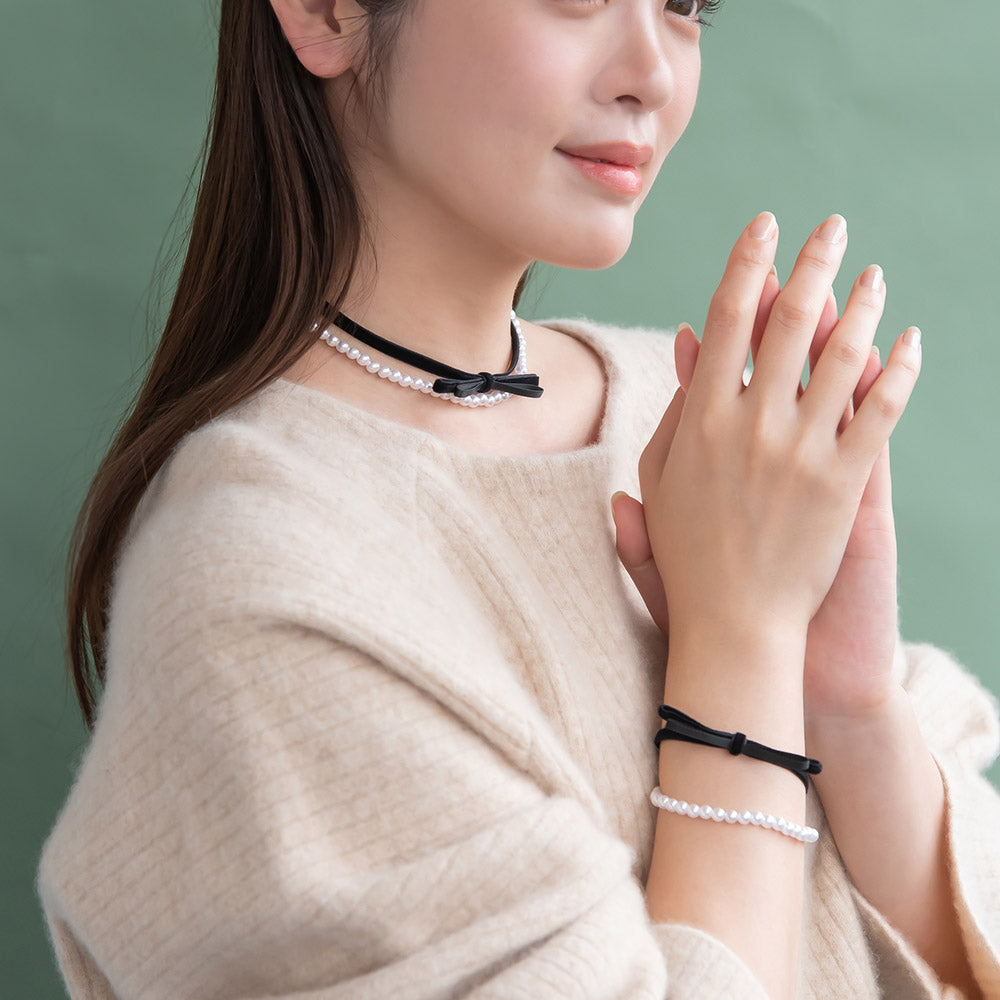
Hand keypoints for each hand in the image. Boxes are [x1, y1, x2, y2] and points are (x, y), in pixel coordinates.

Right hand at [620, 213, 921, 668]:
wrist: (734, 623)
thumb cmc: (687, 551)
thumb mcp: (660, 477)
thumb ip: (675, 409)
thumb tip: (695, 343)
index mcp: (700, 417)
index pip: (728, 317)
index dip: (748, 263)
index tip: (766, 227)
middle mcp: (751, 423)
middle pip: (788, 321)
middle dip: (813, 263)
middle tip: (833, 227)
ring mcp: (801, 451)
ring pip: (842, 357)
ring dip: (863, 306)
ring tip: (876, 275)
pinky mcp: (844, 482)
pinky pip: (881, 412)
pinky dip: (900, 371)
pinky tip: (911, 341)